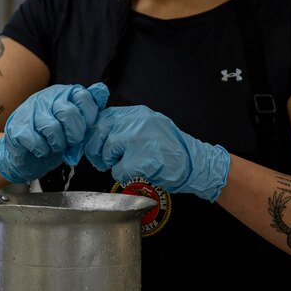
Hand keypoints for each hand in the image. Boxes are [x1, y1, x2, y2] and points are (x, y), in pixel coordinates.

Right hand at [0, 83, 109, 183]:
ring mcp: (30, 110)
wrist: (26, 155)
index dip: (88, 118)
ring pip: (52, 128)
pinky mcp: (17, 126)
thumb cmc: (54, 138)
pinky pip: (35, 140)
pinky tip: (41, 150)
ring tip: (54, 147)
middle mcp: (46, 97)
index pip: (83, 97)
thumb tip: (102, 90)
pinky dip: (42, 150)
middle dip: (74, 134)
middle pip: (69, 113)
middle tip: (70, 142)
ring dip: (57, 144)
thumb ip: (89, 110)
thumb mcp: (76, 124)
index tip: (84, 130)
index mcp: (63, 93)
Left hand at [83, 106, 229, 201]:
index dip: (95, 133)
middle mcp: (138, 121)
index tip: (96, 145)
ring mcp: (140, 139)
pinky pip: (119, 170)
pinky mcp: (143, 159)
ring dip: (112, 163)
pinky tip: (137, 173)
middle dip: (96, 148)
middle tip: (103, 160)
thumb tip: (98, 135)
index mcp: (138, 113)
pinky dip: (124, 176)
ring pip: (107, 150)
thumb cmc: (169, 149)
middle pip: (100, 131)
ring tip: (126, 166)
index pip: (104, 117)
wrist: (195, 163)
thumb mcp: (147, 128)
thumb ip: (125, 127)